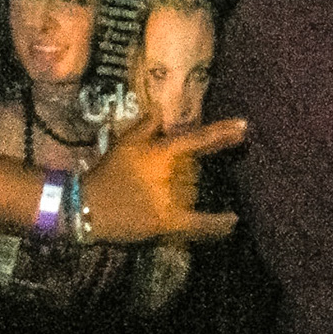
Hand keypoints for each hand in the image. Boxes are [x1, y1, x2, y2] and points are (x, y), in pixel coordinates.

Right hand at [79, 114, 244, 242]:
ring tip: (156, 193)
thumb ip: (147, 124)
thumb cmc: (107, 171)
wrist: (88, 205)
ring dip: (186, 190)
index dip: (223, 132)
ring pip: (194, 191)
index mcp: (164, 151)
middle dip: (186, 170)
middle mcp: (173, 174)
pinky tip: (234, 220)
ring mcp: (173, 200)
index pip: (199, 138)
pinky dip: (218, 224)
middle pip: (195, 169)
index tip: (244, 126)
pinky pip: (199, 224)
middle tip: (155, 177)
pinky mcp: (168, 223)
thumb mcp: (124, 141)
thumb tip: (162, 110)